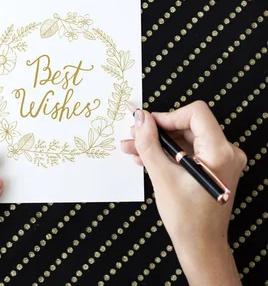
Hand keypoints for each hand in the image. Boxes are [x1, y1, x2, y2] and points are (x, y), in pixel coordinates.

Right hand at [120, 101, 245, 285]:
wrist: (200, 245)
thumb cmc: (186, 217)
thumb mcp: (162, 176)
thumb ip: (149, 143)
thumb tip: (140, 118)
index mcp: (219, 151)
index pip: (195, 113)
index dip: (167, 116)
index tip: (145, 125)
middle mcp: (226, 152)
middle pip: (188, 125)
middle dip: (157, 131)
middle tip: (132, 135)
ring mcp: (221, 160)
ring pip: (185, 138)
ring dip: (158, 143)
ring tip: (132, 149)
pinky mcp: (213, 167)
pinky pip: (188, 151)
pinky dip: (167, 153)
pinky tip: (144, 158)